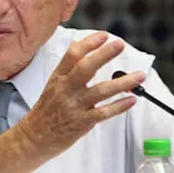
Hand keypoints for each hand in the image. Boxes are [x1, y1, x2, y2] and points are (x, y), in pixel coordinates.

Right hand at [18, 32, 144, 153]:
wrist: (34, 137)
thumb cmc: (45, 110)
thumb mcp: (52, 84)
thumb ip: (67, 67)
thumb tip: (78, 44)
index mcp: (58, 78)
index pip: (72, 55)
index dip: (89, 43)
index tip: (104, 35)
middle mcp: (65, 89)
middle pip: (86, 68)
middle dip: (104, 55)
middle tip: (119, 44)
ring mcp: (73, 106)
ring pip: (100, 91)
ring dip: (122, 83)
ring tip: (139, 76)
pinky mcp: (81, 122)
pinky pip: (103, 112)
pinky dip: (119, 106)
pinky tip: (131, 99)